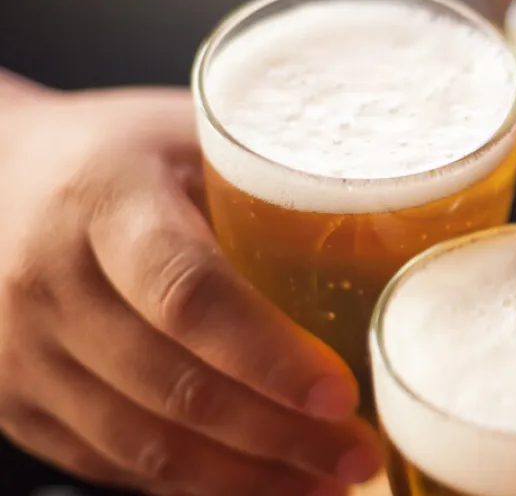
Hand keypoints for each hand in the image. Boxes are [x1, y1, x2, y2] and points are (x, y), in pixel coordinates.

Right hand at [0, 71, 381, 495]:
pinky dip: (191, 485)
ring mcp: (20, 349)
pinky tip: (258, 485)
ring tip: (328, 484)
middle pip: (174, 386)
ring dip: (245, 479)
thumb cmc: (114, 151)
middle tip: (361, 454)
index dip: (270, 356)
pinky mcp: (16, 399)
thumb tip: (399, 213)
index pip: (190, 295)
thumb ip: (266, 177)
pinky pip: (108, 461)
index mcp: (104, 202)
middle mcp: (49, 280)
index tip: (342, 394)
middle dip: (279, 437)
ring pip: (142, 442)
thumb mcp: (186, 133)